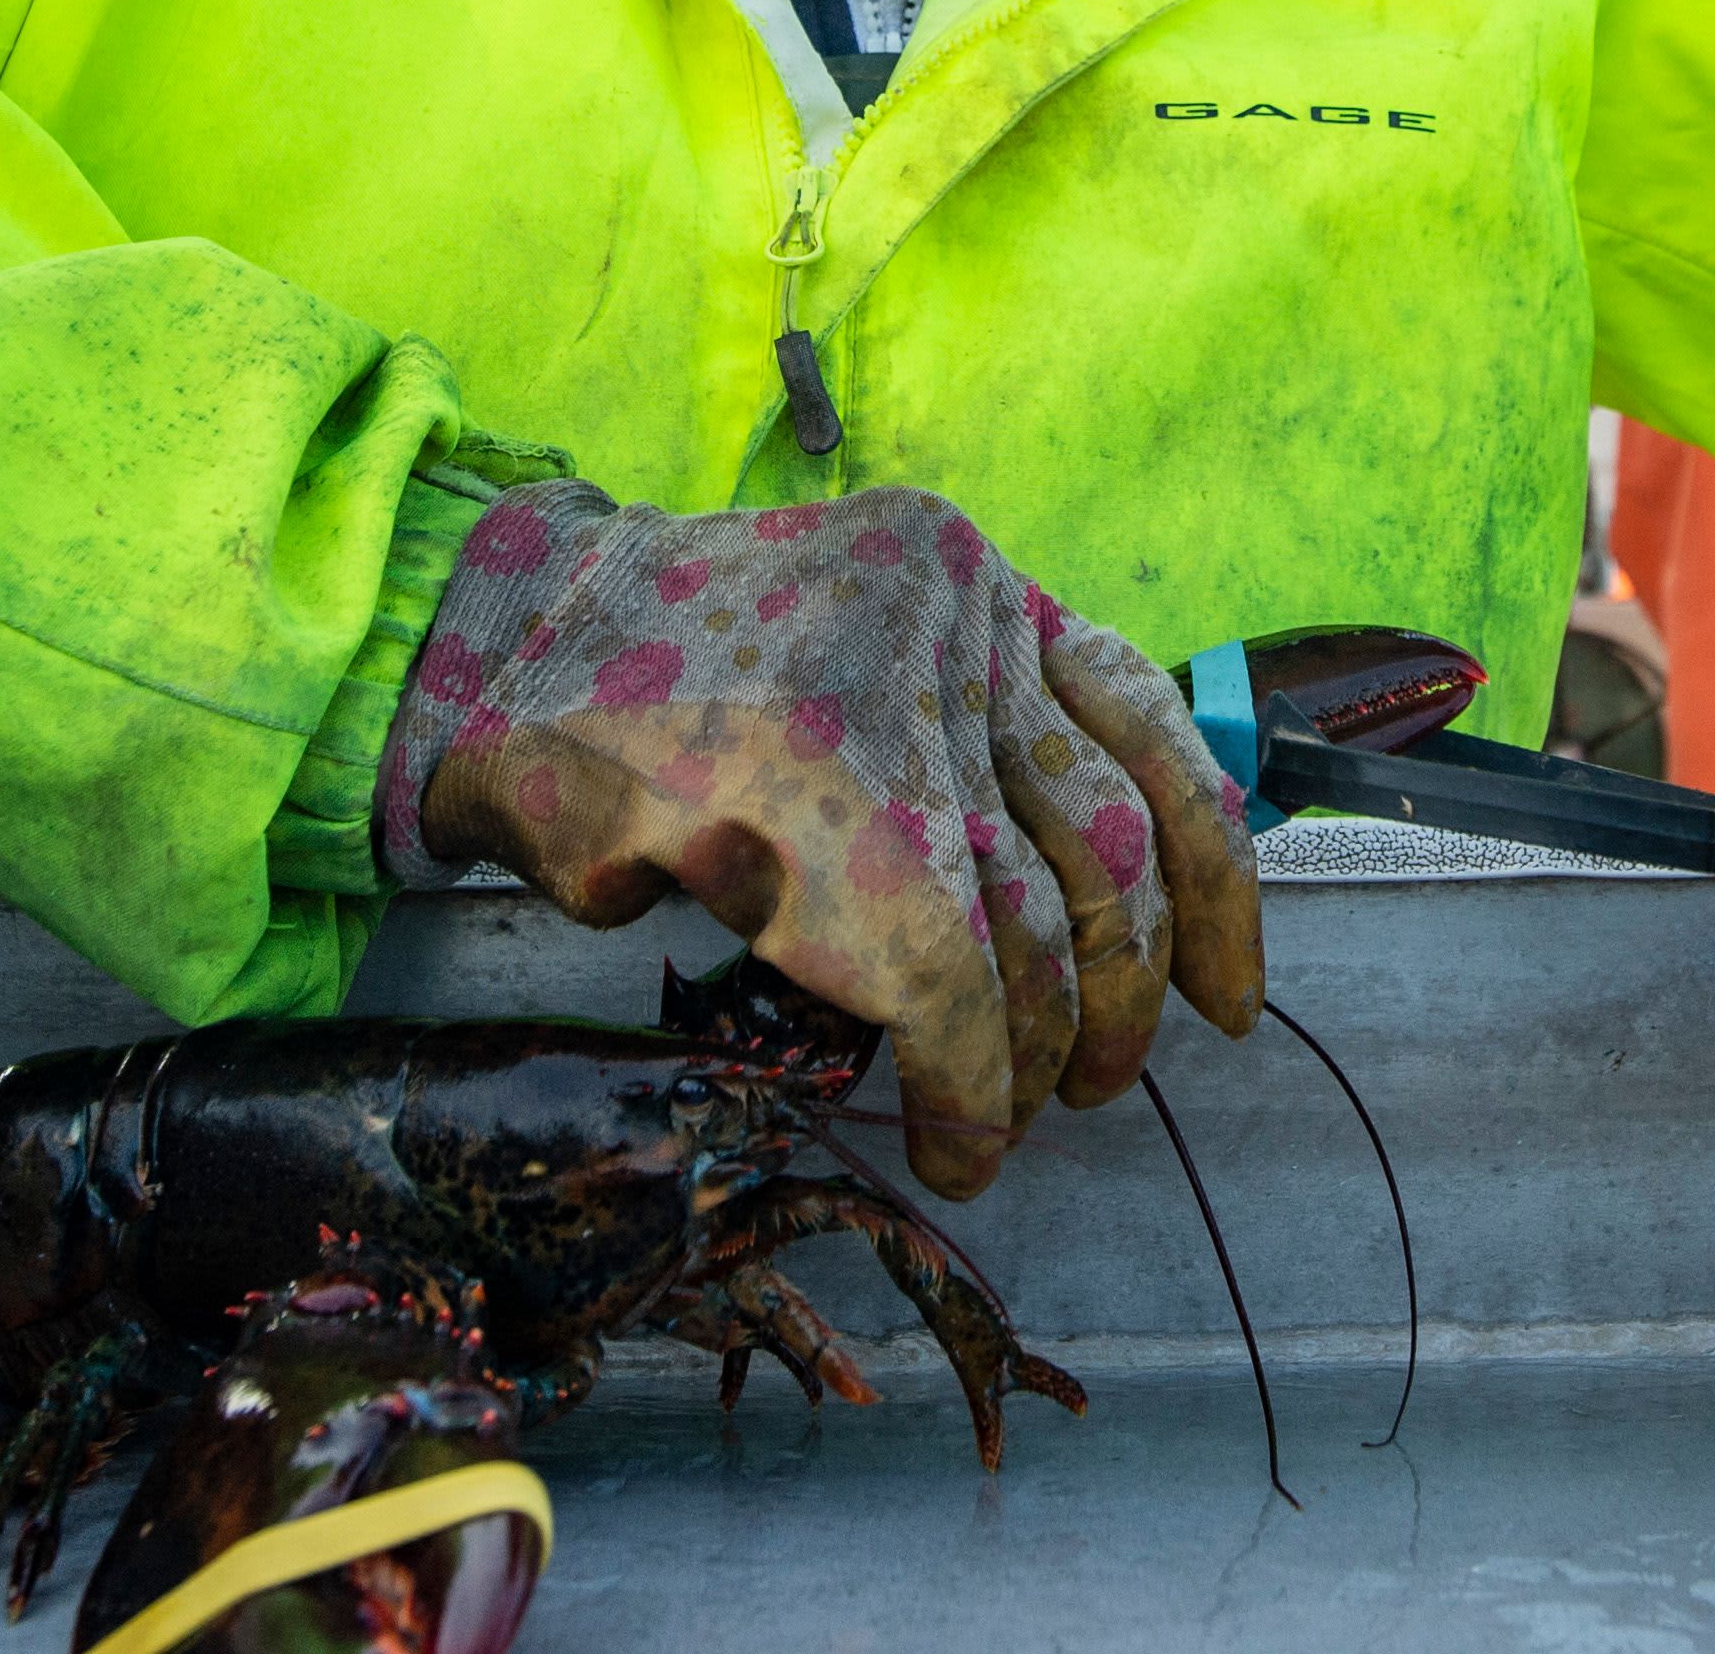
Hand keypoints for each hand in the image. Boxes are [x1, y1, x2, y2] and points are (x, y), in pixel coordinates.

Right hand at [377, 481, 1262, 1194]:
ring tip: (1009, 1117)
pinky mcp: (831, 835)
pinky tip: (952, 1136)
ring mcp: (895, 728)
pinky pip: (953, 994)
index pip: (1146, 722)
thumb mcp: (834, 643)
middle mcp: (955, 631)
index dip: (1215, 874)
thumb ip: (948, 719)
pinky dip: (967, 1089)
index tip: (1232, 987)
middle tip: (1097, 1076)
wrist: (482, 658)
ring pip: (1035, 928)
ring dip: (1036, 1055)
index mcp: (964, 579)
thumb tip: (1052, 905)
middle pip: (1111, 843)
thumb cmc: (640, 678)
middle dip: (1126, 989)